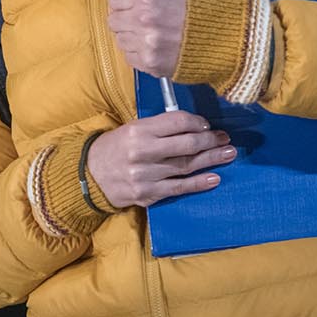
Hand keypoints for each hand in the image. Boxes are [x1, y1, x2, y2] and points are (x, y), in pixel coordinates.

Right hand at [86, 111, 235, 207]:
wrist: (89, 176)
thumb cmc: (115, 149)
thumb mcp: (132, 130)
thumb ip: (159, 127)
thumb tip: (193, 127)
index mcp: (138, 132)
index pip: (177, 122)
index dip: (197, 122)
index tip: (207, 125)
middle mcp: (142, 152)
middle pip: (186, 145)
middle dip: (210, 141)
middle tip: (225, 140)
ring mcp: (145, 175)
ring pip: (186, 166)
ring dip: (211, 160)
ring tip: (228, 154)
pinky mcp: (147, 193)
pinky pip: (179, 188)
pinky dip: (198, 183)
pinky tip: (214, 178)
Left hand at [98, 0, 185, 76]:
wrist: (219, 34)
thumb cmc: (191, 6)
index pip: (113, 1)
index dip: (125, 2)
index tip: (138, 5)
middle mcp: (143, 21)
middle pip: (113, 21)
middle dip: (126, 19)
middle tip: (146, 20)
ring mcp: (146, 44)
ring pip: (120, 40)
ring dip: (132, 37)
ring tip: (153, 33)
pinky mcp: (149, 63)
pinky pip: (129, 57)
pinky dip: (139, 52)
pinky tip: (155, 45)